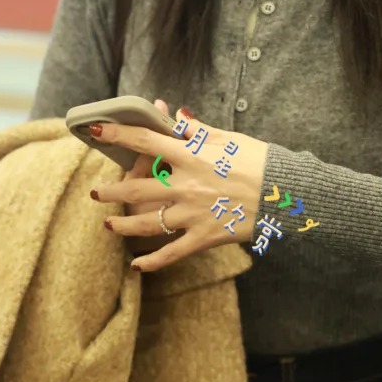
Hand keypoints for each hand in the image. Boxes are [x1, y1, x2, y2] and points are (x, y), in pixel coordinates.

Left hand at [91, 108, 268, 273]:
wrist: (285, 194)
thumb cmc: (259, 161)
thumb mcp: (228, 139)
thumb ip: (197, 130)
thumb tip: (176, 115)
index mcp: (191, 155)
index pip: (145, 141)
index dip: (117, 134)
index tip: (96, 130)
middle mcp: (186, 185)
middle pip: (137, 188)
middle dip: (111, 191)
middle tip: (97, 192)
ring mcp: (193, 214)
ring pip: (147, 223)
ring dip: (123, 224)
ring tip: (109, 224)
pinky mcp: (204, 236)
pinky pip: (172, 253)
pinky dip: (152, 262)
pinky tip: (137, 265)